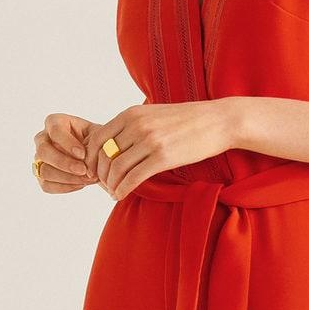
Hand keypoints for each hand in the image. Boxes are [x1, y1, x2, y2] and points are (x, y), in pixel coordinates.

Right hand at [33, 113, 97, 193]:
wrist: (98, 156)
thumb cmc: (97, 141)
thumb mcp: (98, 137)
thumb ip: (91, 146)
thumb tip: (85, 163)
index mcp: (55, 122)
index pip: (54, 130)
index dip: (67, 143)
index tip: (83, 154)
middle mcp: (42, 138)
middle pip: (43, 151)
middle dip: (64, 163)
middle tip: (83, 170)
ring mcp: (40, 158)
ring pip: (44, 170)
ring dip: (66, 178)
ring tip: (87, 179)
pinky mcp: (42, 174)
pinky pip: (46, 185)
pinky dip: (64, 187)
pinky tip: (81, 184)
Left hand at [86, 101, 235, 201]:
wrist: (218, 121)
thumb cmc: (188, 120)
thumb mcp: (154, 114)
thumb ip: (134, 125)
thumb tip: (116, 143)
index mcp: (131, 114)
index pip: (97, 138)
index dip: (91, 158)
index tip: (94, 170)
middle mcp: (136, 125)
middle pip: (104, 155)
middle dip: (100, 174)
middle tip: (104, 185)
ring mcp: (149, 141)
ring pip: (116, 168)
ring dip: (111, 184)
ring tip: (113, 192)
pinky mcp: (162, 157)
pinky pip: (133, 178)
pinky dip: (122, 189)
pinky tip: (120, 195)